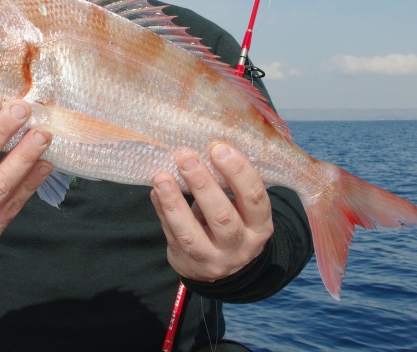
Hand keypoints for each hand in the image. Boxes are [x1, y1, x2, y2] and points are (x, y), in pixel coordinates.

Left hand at [150, 144, 273, 281]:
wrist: (224, 268)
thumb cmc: (233, 221)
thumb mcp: (242, 208)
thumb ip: (226, 185)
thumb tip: (199, 149)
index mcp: (260, 225)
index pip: (254, 197)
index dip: (238, 172)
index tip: (218, 148)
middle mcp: (240, 246)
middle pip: (222, 217)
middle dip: (202, 185)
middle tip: (186, 158)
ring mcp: (213, 259)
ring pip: (191, 234)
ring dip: (174, 203)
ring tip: (161, 178)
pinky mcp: (187, 264)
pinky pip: (172, 236)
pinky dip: (163, 211)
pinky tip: (156, 191)